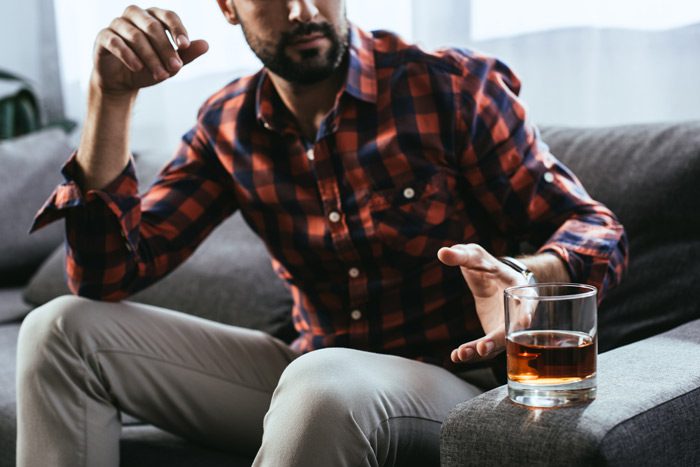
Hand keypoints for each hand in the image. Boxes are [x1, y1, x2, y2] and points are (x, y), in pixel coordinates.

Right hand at [91, 6, 208, 96]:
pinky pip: (115, 42)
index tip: (186, 46)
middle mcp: (135, 15)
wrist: (123, 81)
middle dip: (166, 49)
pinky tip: (138, 68)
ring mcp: (117, 24)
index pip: (168, 16)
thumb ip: (187, 54)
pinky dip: (128, 55)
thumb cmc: (149, 67)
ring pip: (135, 35)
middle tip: (176, 68)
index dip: (177, 29)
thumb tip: (206, 45)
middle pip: (152, 26)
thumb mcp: (170, 63)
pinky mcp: (103, 37)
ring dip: (150, 57)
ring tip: (161, 76)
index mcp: (153, 17)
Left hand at [437, 244, 527, 362]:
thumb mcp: (476, 256)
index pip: (527, 301)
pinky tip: (455, 356)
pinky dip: (471, 352)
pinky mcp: (494, 336)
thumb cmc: (488, 265)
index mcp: (521, 290)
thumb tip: (443, 252)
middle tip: (483, 348)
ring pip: (496, 344)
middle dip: (498, 341)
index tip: (525, 322)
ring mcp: (506, 327)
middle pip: (511, 331)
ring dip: (480, 351)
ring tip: (460, 354)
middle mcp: (518, 313)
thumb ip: (461, 255)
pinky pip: (484, 347)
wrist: (492, 278)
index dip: (527, 311)